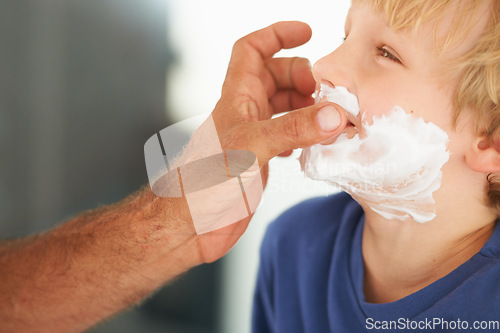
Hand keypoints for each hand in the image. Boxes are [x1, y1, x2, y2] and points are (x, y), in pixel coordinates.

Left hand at [194, 21, 346, 262]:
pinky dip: (303, 134)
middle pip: (276, 77)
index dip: (277, 35)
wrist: (189, 224)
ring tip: (329, 119)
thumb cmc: (203, 184)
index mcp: (237, 98)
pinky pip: (286, 136)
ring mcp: (252, 137)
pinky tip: (312, 145)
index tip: (307, 32)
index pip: (253, 50)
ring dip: (307, 107)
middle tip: (326, 94)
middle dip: (303, 77)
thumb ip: (291, 130)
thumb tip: (332, 114)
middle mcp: (244, 113)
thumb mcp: (250, 148)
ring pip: (283, 107)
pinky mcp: (258, 160)